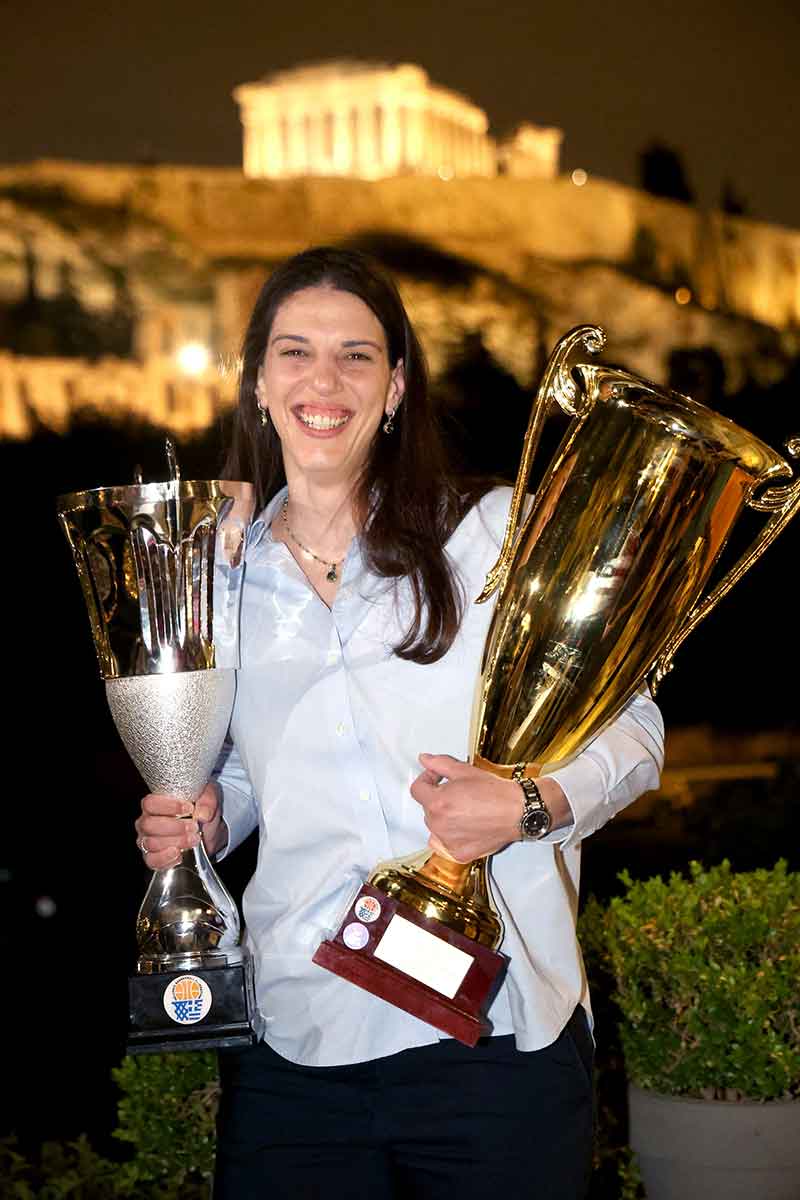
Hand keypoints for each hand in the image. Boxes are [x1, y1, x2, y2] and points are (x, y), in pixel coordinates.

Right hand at [134, 781, 225, 870]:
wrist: (208, 834)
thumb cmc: (201, 812)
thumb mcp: (209, 799)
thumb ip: (207, 802)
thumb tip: (203, 814)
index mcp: (155, 804)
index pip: (150, 803)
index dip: (169, 806)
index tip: (189, 809)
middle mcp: (147, 822)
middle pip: (148, 824)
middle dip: (174, 827)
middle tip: (194, 827)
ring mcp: (147, 840)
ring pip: (151, 843)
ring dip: (175, 842)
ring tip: (193, 839)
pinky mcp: (152, 857)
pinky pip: (152, 860)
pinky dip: (166, 859)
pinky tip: (180, 853)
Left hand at [410, 754, 524, 862]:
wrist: (519, 811)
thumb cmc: (497, 793)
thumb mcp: (465, 771)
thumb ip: (440, 764)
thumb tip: (425, 759)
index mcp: (438, 802)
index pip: (417, 790)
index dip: (426, 779)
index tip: (436, 778)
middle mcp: (439, 825)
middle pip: (427, 808)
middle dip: (438, 798)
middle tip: (457, 792)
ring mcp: (448, 842)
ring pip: (435, 827)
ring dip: (443, 818)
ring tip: (464, 810)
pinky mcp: (459, 854)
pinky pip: (443, 845)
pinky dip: (450, 837)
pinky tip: (464, 827)